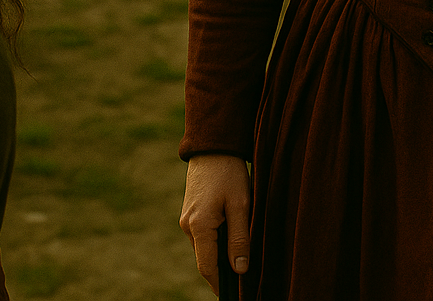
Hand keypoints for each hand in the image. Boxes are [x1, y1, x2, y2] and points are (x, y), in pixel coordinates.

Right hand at [179, 153, 250, 296]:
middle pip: (206, 259)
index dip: (221, 285)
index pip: (208, 268)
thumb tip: (239, 270)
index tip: (235, 294)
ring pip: (205, 247)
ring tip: (242, 253)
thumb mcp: (241, 205)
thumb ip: (239, 239)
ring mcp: (186, 219)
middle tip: (245, 276)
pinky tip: (232, 233)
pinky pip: (203, 235)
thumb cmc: (229, 173)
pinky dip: (216, 240)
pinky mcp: (190, 212)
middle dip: (223, 270)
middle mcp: (187, 226)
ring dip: (220, 253)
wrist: (212, 146)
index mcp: (199, 226)